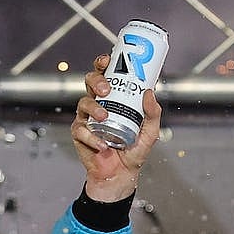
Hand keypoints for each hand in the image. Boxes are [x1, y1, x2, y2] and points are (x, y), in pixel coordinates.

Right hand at [71, 53, 161, 201]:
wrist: (122, 174)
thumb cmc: (134, 150)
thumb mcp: (150, 132)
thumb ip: (153, 113)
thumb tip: (150, 92)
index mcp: (114, 99)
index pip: (106, 76)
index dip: (103, 64)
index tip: (108, 60)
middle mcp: (99, 105)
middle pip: (90, 83)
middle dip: (96, 81)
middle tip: (106, 89)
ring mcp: (87, 119)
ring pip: (83, 103)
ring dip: (94, 107)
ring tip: (105, 116)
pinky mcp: (80, 134)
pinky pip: (80, 129)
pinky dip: (91, 136)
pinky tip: (102, 144)